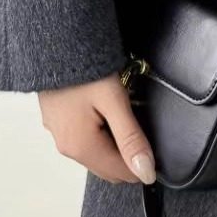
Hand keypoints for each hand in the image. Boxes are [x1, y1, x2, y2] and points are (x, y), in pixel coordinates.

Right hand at [38, 71, 156, 184]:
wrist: (56, 44)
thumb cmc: (85, 68)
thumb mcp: (114, 101)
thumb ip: (130, 138)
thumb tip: (146, 171)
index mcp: (80, 147)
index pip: (119, 173)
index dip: (143, 167)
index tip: (161, 154)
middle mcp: (67, 146)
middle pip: (107, 166)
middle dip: (130, 159)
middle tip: (150, 137)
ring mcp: (60, 134)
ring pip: (96, 154)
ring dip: (117, 148)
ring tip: (134, 124)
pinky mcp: (59, 120)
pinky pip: (86, 139)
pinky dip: (104, 136)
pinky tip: (114, 117)